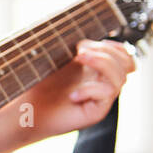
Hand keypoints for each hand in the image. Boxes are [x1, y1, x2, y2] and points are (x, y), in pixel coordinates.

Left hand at [18, 38, 135, 139]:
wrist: (27, 110)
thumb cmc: (38, 86)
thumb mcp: (57, 60)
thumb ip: (74, 49)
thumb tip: (85, 39)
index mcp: (96, 71)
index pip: (124, 57)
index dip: (114, 47)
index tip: (89, 43)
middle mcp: (101, 84)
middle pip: (126, 65)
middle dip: (106, 52)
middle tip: (80, 50)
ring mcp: (100, 99)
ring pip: (120, 79)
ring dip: (101, 63)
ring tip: (78, 58)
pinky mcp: (95, 113)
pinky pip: (106, 95)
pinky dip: (90, 89)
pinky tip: (72, 93)